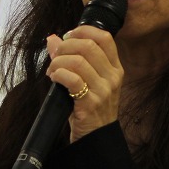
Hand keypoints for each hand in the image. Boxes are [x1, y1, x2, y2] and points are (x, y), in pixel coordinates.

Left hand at [44, 25, 122, 141]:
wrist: (95, 138)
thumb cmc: (89, 107)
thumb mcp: (85, 80)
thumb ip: (70, 57)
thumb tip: (52, 39)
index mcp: (115, 68)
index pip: (105, 37)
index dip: (84, 31)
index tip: (68, 37)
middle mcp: (112, 77)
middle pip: (89, 46)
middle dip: (66, 46)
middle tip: (56, 56)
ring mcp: (103, 90)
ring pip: (78, 61)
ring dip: (58, 62)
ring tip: (53, 71)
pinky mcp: (90, 103)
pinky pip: (72, 79)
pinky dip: (59, 74)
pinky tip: (54, 79)